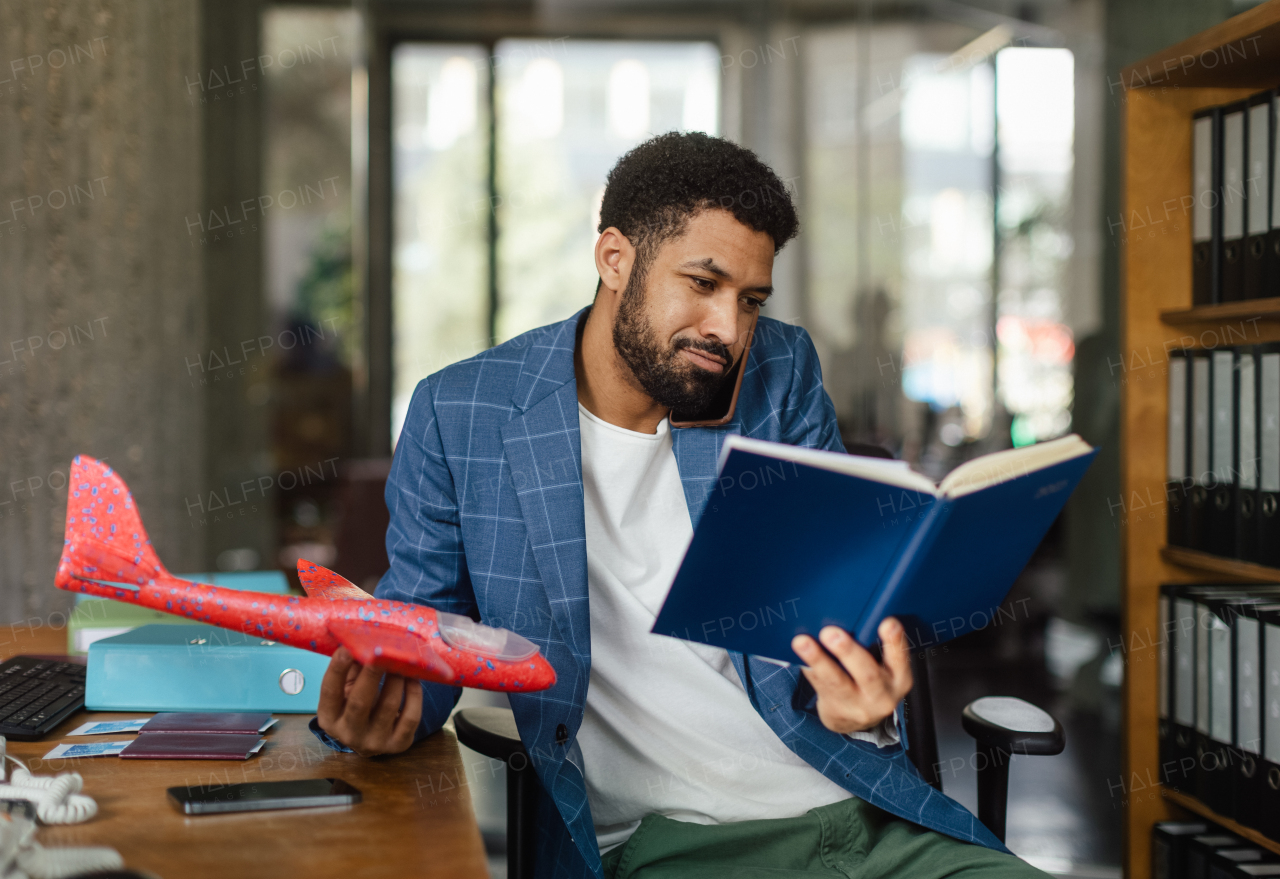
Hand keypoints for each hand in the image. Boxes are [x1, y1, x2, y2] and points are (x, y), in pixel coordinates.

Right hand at [316, 647, 423, 756]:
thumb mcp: (347, 689)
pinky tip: (413, 678)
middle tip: (381, 650)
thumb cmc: (358, 704)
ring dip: (397, 678)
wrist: (374, 736)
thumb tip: (362, 640)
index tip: (347, 647)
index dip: (337, 668)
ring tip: (402, 660)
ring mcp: (375, 742)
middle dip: (372, 673)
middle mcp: (348, 734)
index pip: (330, 692)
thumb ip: (351, 668)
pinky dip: (414, 693)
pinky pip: (411, 716)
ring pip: (388, 706)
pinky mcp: (399, 744)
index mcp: (329, 718)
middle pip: (360, 701)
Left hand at [791, 618, 912, 735]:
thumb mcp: (885, 671)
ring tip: (802, 642)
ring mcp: (857, 706)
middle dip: (847, 651)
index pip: (900, 658)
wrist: (855, 722)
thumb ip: (878, 649)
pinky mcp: (834, 710)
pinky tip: (797, 654)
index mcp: (899, 679)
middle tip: (830, 632)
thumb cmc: (870, 683)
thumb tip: (853, 614)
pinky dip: (808, 667)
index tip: (888, 623)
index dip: (895, 641)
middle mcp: (881, 695)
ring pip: (835, 681)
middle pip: (866, 673)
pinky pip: (818, 684)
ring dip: (818, 660)